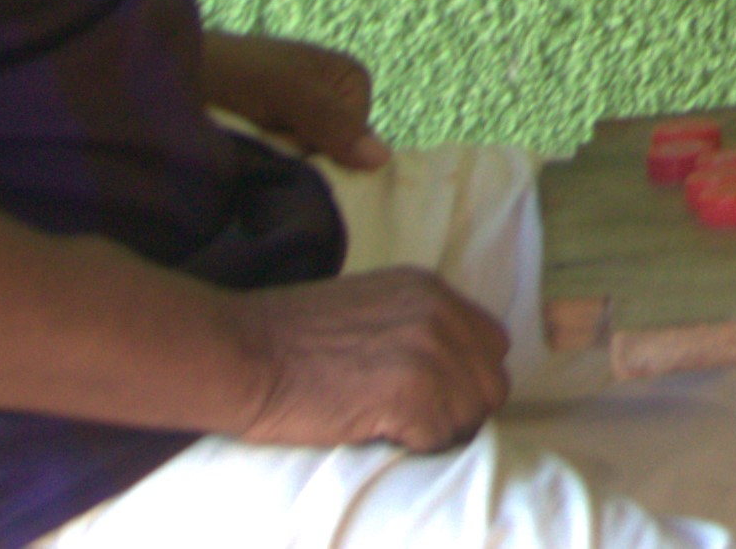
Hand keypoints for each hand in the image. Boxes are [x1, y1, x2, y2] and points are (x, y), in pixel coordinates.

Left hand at [197, 29, 390, 168]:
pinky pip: (291, 174)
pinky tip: (251, 168)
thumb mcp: (286, 89)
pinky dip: (272, 176)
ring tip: (253, 157)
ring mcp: (304, 128)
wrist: (173, 76)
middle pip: (339, 157)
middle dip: (306, 162)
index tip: (289, 137)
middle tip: (267, 149)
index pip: (361, 140)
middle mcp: (333, 104)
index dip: (328, 150)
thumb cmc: (232, 71)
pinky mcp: (277, 147)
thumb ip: (332, 121)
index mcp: (349, 79)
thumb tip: (382, 160)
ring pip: (314, 169)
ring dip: (286, 171)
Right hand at [227, 267, 507, 449]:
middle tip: (413, 423)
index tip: (431, 399)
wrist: (243, 352)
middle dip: (460, 410)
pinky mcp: (411, 391)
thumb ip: (414, 326)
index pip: (491, 345)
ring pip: (472, 414)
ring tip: (392, 428)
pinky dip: (416, 445)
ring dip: (438, 432)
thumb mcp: (368, 308)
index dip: (465, 380)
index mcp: (431, 291)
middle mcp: (440, 314)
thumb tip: (447, 370)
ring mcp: (429, 350)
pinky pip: (441, 437)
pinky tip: (378, 432)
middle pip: (492, 382)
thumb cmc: (287, 339)